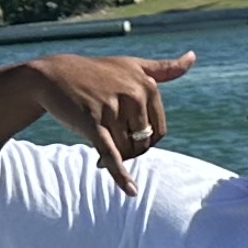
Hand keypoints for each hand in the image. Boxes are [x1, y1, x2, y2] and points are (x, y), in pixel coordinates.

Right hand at [36, 48, 191, 193]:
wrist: (53, 74)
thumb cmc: (96, 72)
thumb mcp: (132, 66)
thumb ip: (164, 69)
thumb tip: (193, 56)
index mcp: (147, 85)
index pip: (158, 131)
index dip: (145, 142)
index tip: (128, 138)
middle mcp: (133, 94)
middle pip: (143, 143)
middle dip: (129, 150)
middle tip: (110, 141)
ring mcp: (112, 108)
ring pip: (126, 150)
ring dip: (115, 156)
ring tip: (99, 141)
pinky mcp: (92, 122)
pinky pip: (111, 154)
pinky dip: (120, 174)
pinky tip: (130, 190)